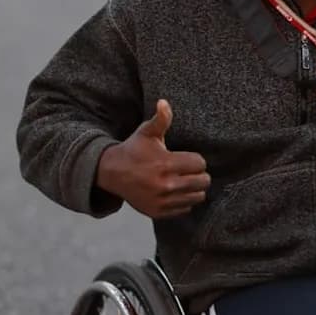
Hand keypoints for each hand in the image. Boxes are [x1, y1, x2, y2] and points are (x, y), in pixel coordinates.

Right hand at [96, 99, 210, 218]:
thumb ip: (160, 119)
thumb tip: (163, 102)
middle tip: (189, 170)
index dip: (196, 160)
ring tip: (185, 180)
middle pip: (203, 182)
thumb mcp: (146, 133)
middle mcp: (166, 184)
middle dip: (199, 174)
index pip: (200, 164)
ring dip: (194, 188)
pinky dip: (183, 201)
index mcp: (166, 164)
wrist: (112, 173)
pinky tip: (175, 191)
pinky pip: (185, 209)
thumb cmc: (133, 150)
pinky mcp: (159, 212)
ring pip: (197, 197)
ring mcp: (163, 200)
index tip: (187, 158)